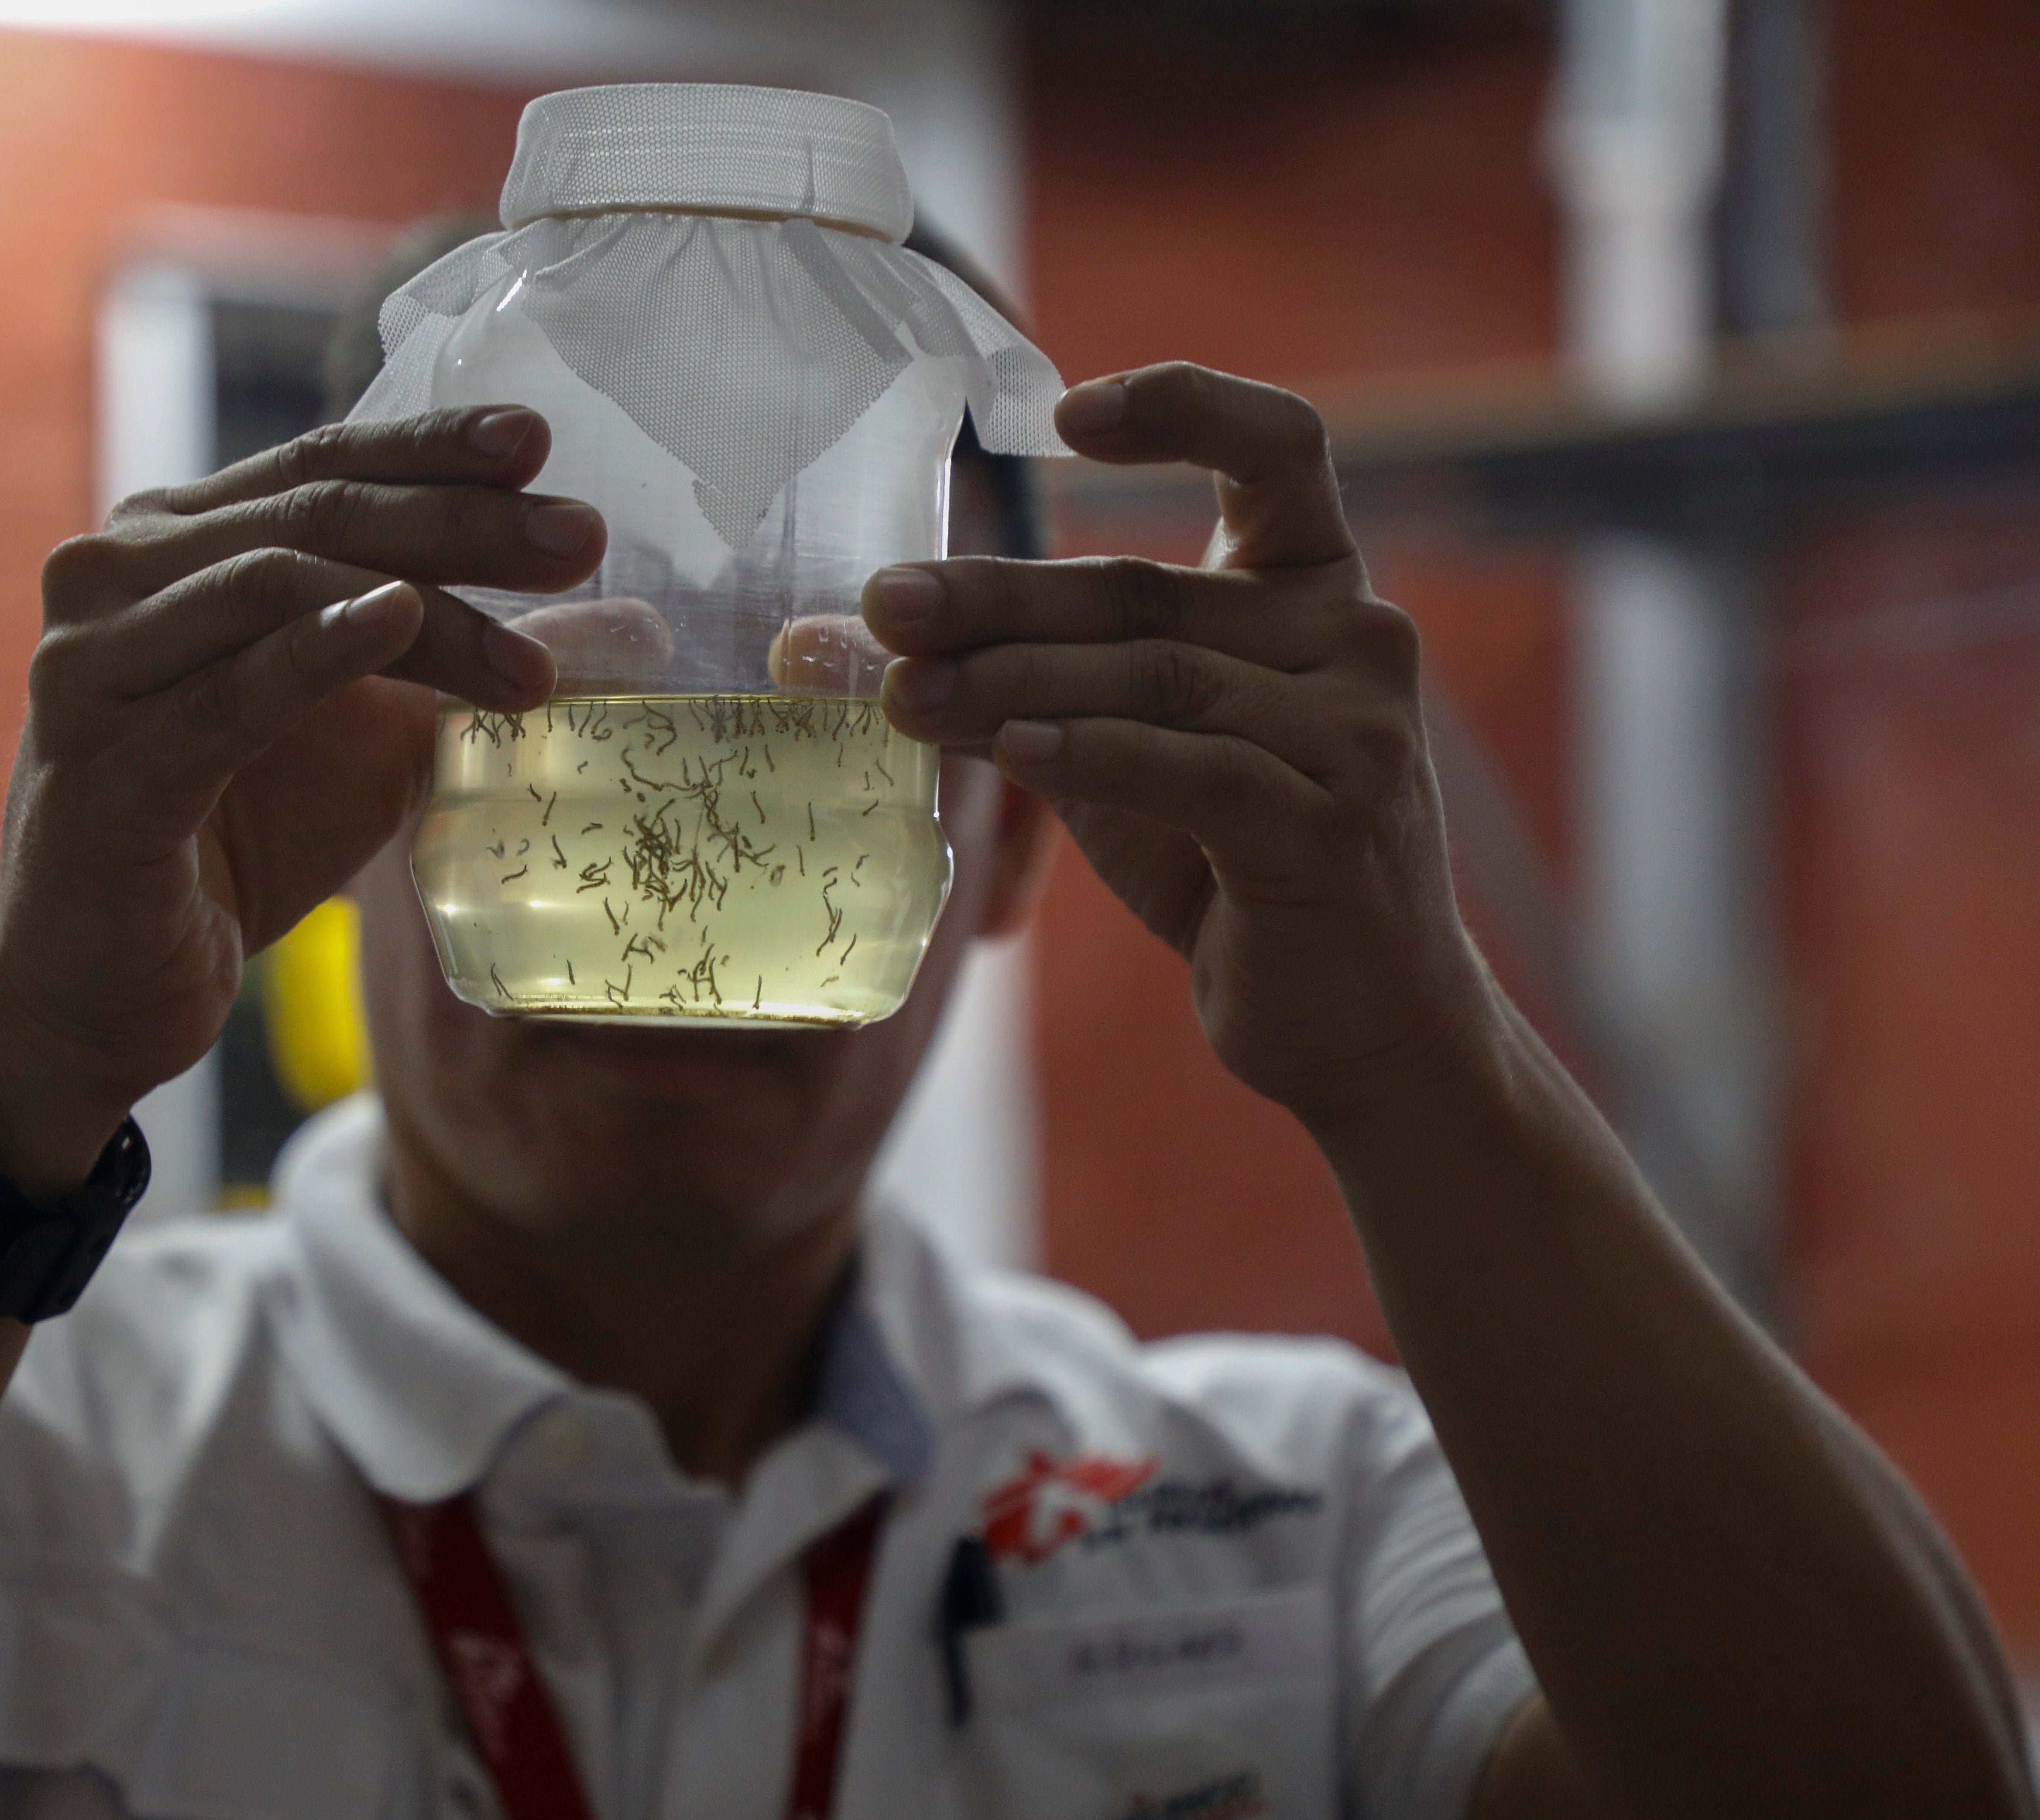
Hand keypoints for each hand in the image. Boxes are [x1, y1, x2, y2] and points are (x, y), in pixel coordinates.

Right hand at [0, 407, 601, 1185]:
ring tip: (533, 653)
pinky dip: (316, 653)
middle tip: (580, 538)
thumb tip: (624, 625)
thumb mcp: (371, 737)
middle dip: (459, 520)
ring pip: (274, 586)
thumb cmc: (235, 844)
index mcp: (172, 545)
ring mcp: (93, 670)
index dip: (433, 448)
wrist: (104, 989)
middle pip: (311, 513)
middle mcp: (114, 579)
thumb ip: (460, 663)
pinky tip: (403, 625)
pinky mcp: (102, 772)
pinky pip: (223, 696)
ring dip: (426, 601)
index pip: (320, 466)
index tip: (539, 445)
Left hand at [867, 362, 1492, 1126]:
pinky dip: (1094, 755)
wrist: (1358, 1021)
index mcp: (1318, 589)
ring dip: (1012, 686)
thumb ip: (1024, 685)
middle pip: (1149, 593)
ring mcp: (1360, 735)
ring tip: (899, 695)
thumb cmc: (1231, 864)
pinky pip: (1194, 770)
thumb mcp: (1124, 752)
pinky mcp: (1333, 829)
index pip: (1279, 448)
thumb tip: (851, 643)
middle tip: (882, 605)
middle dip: (1000, 600)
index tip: (1064, 413)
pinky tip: (1009, 750)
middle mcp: (1359, 639)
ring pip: (1157, 681)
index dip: (1183, 406)